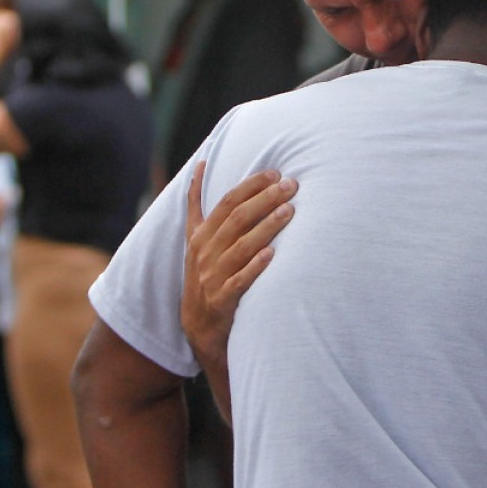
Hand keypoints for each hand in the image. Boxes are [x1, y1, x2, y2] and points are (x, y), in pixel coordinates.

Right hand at [181, 163, 295, 365]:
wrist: (197, 324)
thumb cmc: (205, 271)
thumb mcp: (195, 237)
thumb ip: (197, 203)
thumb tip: (200, 163)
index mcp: (200, 234)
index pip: (226, 202)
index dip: (250, 186)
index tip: (275, 173)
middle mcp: (204, 252)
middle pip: (236, 219)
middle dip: (265, 200)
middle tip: (291, 186)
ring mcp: (212, 276)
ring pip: (241, 246)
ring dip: (266, 227)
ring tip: (290, 211)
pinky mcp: (222, 299)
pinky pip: (240, 280)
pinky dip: (255, 266)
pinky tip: (272, 254)